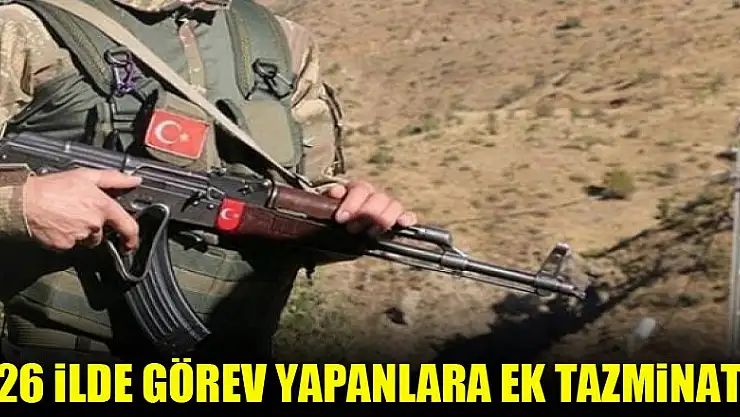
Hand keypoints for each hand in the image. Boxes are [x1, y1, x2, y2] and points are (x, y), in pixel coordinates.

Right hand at [23, 168, 141, 251]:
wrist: (24, 202)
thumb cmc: (52, 188)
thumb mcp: (86, 176)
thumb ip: (114, 179)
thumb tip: (133, 180)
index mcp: (103, 206)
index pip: (128, 226)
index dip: (132, 237)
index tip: (131, 243)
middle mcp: (94, 223)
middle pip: (102, 232)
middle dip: (96, 227)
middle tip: (79, 214)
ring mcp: (80, 236)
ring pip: (87, 239)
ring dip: (82, 232)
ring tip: (67, 216)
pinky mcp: (66, 245)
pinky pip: (72, 244)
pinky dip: (68, 237)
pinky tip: (59, 224)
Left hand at [323, 179, 416, 235]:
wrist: (334, 237)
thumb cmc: (331, 223)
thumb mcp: (324, 211)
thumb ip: (328, 201)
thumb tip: (336, 192)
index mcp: (356, 190)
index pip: (360, 189)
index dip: (352, 203)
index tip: (341, 219)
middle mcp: (373, 196)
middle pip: (379, 198)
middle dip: (366, 214)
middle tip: (352, 229)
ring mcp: (386, 208)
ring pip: (394, 205)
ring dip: (383, 219)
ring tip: (370, 233)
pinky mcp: (396, 222)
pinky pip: (406, 215)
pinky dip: (407, 218)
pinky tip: (403, 223)